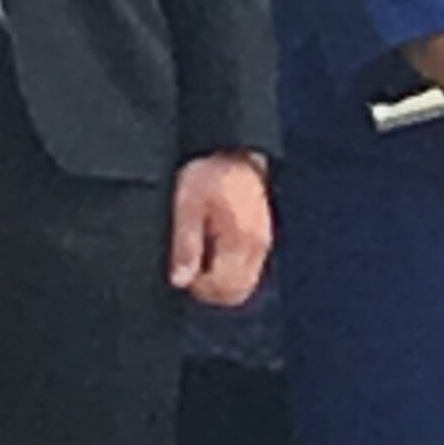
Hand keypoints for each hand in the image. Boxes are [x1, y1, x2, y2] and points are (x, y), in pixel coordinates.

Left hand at [168, 152, 272, 305]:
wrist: (231, 151)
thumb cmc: (208, 175)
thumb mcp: (187, 206)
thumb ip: (185, 246)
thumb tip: (180, 282)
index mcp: (240, 241)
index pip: (224, 289)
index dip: (198, 287)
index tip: (183, 270)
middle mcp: (258, 246)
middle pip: (236, 293)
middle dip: (210, 289)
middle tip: (189, 268)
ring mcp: (262, 243)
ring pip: (243, 285)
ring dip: (219, 281)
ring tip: (201, 256)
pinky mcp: (261, 237)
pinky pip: (246, 269)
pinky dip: (229, 269)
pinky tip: (213, 249)